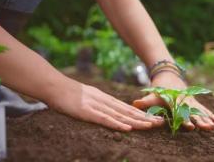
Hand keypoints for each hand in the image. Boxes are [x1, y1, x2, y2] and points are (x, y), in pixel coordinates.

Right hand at [47, 79, 163, 131]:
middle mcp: (102, 100)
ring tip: (150, 126)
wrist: (53, 86)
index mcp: (103, 97)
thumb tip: (104, 110)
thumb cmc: (66, 93)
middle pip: (126, 110)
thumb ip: (95, 103)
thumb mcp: (85, 97)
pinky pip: (104, 119)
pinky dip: (117, 124)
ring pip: (119, 115)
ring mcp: (95, 106)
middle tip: (160, 122)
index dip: (140, 113)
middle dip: (144, 117)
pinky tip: (127, 128)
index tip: (153, 118)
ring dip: (136, 121)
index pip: (125, 107)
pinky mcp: (86, 112)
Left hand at [132, 71, 213, 130]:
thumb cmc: (159, 88)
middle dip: (199, 120)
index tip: (190, 127)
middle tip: (206, 128)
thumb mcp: (152, 94)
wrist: (168, 75)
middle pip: (192, 111)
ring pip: (200, 110)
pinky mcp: (194, 101)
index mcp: (174, 100)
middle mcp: (183, 101)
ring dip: (207, 118)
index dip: (184, 119)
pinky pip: (204, 109)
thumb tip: (135, 103)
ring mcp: (190, 101)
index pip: (179, 111)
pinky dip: (210, 114)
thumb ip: (145, 101)